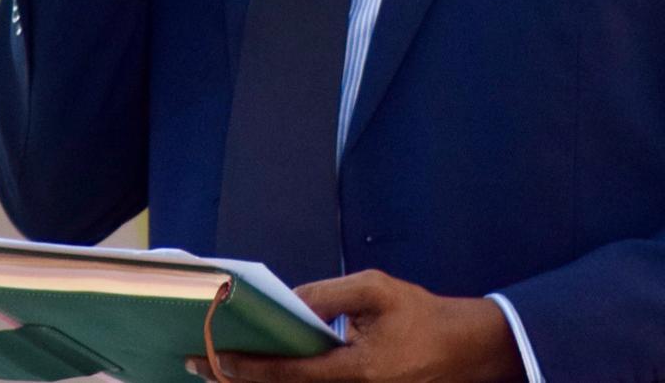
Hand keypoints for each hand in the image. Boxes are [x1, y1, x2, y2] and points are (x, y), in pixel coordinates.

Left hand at [190, 271, 523, 382]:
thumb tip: (288, 301)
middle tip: (198, 365)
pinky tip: (261, 373)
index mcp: (356, 372)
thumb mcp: (377, 290)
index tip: (213, 358)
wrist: (466, 351)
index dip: (247, 367)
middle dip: (239, 381)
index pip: (288, 374)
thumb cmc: (422, 316)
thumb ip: (330, 294)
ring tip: (219, 370)